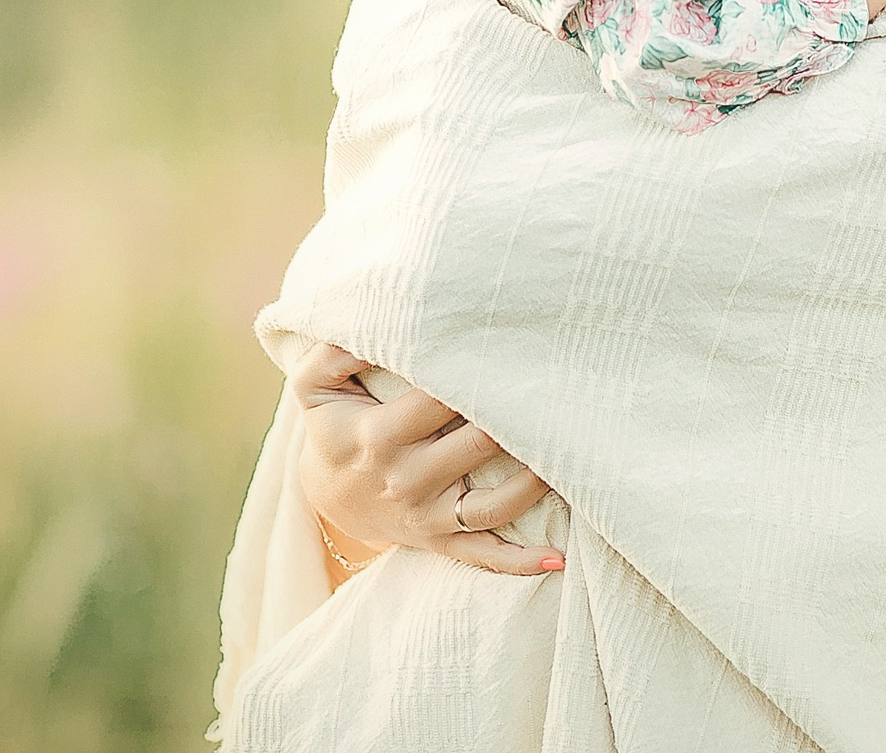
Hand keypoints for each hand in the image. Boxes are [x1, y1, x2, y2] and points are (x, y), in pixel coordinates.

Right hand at [287, 342, 563, 576]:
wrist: (327, 493)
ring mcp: (427, 516)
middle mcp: (406, 479)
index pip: (438, 399)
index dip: (476, 374)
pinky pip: (484, 556)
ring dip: (534, 482)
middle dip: (516, 420)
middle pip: (476, 445)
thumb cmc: (333, 426)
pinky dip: (520, 561)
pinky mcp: (441, 542)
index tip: (510, 350)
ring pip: (492, 504)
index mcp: (379, 436)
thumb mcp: (314, 386)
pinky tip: (557, 558)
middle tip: (560, 391)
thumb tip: (376, 326)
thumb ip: (335, 351)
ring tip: (571, 453)